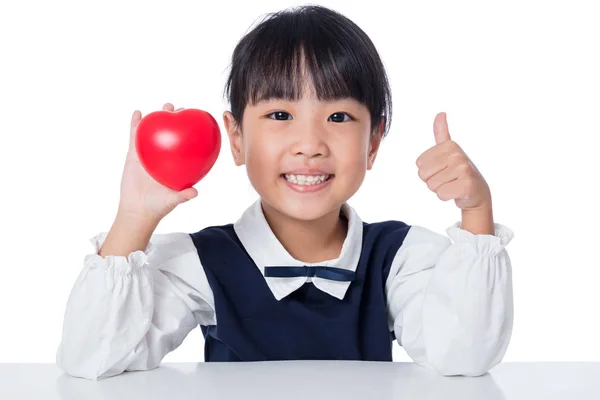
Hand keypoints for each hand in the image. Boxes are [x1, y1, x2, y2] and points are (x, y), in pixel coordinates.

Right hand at [118, 103, 198, 220]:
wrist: (137, 210)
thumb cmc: (158, 206)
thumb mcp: (172, 200)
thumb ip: (183, 196)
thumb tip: (195, 192)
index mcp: (175, 165)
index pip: (184, 146)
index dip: (190, 133)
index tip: (197, 121)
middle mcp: (163, 157)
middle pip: (170, 135)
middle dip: (175, 121)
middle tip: (179, 109)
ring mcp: (148, 155)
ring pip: (153, 133)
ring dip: (157, 119)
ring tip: (163, 107)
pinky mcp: (134, 155)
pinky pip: (135, 137)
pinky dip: (135, 125)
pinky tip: (138, 113)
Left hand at [416, 112, 490, 211]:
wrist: (477, 192)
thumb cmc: (460, 172)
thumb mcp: (449, 151)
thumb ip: (441, 133)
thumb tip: (440, 114)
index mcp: (450, 145)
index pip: (419, 164)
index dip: (429, 171)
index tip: (443, 169)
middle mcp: (457, 155)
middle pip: (424, 175)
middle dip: (433, 181)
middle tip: (447, 179)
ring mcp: (463, 169)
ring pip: (432, 185)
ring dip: (440, 189)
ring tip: (453, 184)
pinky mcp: (466, 185)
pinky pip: (441, 194)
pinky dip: (447, 197)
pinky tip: (457, 192)